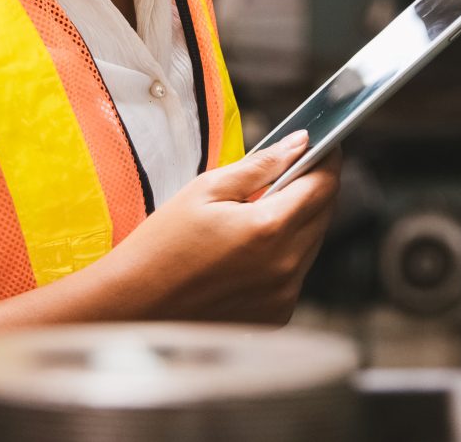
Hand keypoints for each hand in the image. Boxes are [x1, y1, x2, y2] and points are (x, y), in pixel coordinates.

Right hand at [89, 131, 340, 324]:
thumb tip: (298, 144)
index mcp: (270, 229)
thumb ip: (261, 165)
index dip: (328, 158)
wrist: (132, 308)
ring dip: (298, 222)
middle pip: (324, 213)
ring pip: (311, 243)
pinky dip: (284, 255)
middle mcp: (285, 267)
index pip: (325, 184)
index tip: (323, 144)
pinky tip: (250, 249)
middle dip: (313, 187)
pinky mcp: (274, 316)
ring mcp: (282, 296)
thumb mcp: (207, 190)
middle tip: (287, 172)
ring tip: (259, 212)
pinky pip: (294, 273)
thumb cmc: (160, 247)